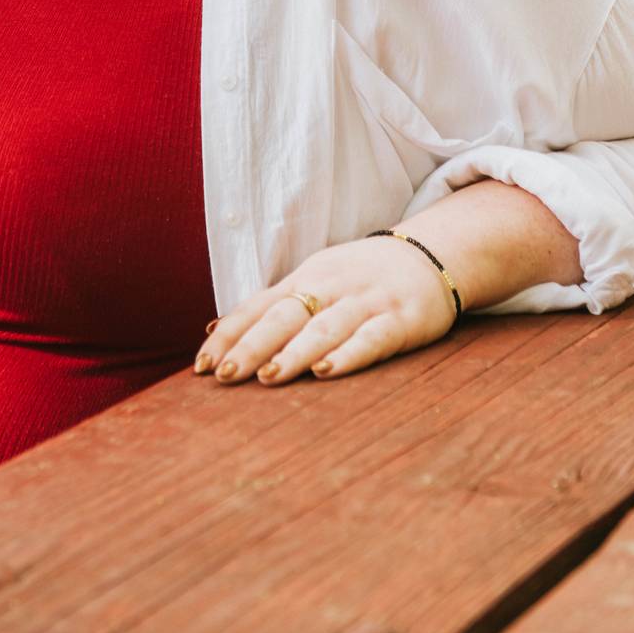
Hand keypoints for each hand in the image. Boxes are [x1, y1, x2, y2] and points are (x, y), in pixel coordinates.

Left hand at [193, 234, 457, 386]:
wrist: (431, 255)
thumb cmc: (360, 277)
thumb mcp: (314, 280)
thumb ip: (270, 306)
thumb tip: (215, 330)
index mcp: (305, 277)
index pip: (259, 306)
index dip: (230, 335)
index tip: (202, 365)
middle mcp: (331, 286)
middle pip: (285, 316)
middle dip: (252, 346)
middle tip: (224, 376)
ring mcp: (366, 301)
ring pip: (325, 327)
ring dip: (295, 352)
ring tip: (268, 378)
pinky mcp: (400, 319)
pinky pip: (372, 338)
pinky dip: (348, 354)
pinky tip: (327, 371)